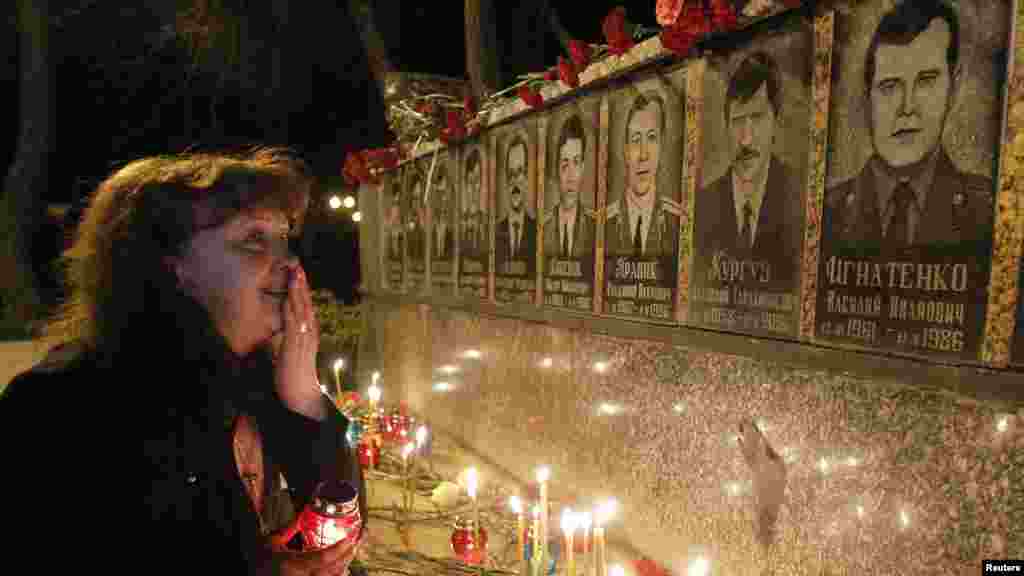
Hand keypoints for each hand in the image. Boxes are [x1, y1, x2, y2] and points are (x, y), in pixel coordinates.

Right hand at [262, 535, 360, 575]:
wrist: (253, 570)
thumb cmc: (259, 558)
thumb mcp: (272, 541)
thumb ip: (289, 528)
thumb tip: (303, 513)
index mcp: (292, 564)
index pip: (323, 558)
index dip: (340, 548)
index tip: (351, 537)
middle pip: (334, 570)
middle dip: (349, 554)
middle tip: (358, 539)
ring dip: (345, 565)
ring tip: (352, 550)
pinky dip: (337, 574)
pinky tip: (341, 567)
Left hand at [271, 265, 324, 420]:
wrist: (300, 393)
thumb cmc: (292, 374)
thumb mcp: (288, 351)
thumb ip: (285, 338)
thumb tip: (277, 329)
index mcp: (309, 332)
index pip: (306, 306)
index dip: (302, 290)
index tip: (298, 274)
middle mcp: (310, 332)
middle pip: (306, 303)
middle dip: (302, 285)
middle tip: (299, 267)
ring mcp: (305, 338)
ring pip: (302, 309)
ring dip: (298, 292)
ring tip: (295, 276)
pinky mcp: (297, 344)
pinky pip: (295, 322)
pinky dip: (293, 309)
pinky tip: (289, 298)